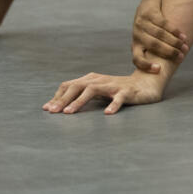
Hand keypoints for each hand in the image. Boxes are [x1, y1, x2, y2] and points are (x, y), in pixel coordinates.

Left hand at [43, 72, 163, 114]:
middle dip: (63, 99)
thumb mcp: (97, 92)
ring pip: (93, 90)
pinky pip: (119, 98)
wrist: (145, 84)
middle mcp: (100, 80)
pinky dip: (113, 105)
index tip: (47, 109)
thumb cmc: (118, 90)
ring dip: (79, 101)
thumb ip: (81, 97)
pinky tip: (107, 114)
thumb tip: (58, 107)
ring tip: (69, 113)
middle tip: (53, 112)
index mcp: (91, 79)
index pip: (69, 85)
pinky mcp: (126, 92)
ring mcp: (113, 85)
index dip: (57, 96)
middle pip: (77, 86)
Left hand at [131, 0, 188, 72]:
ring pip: (160, 35)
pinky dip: (174, 31)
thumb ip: (154, 51)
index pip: (137, 58)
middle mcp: (137, 33)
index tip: (159, 69)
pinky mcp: (149, 12)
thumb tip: (166, 68)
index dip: (146, 66)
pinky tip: (182, 35)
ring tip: (185, 46)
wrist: (150, 1)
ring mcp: (142, 22)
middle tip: (182, 56)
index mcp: (136, 44)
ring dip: (174, 42)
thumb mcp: (148, 38)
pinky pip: (163, 23)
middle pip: (154, 46)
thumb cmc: (151, 26)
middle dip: (169, 52)